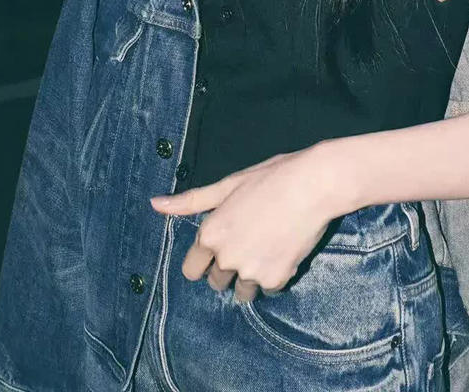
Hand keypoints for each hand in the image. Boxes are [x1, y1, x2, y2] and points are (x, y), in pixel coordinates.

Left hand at [149, 146, 335, 302]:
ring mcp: (251, 271)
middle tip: (248, 242)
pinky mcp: (276, 278)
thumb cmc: (270, 178)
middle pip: (216, 282)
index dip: (205, 259)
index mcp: (211, 233)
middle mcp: (226, 257)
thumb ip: (191, 201)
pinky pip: (268, 288)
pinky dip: (274, 274)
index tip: (220, 249)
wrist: (314, 184)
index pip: (191, 269)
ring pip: (242, 291)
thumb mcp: (227, 185)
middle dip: (228, 268)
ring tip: (266, 248)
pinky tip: (283, 250)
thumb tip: (154, 204)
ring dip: (250, 277)